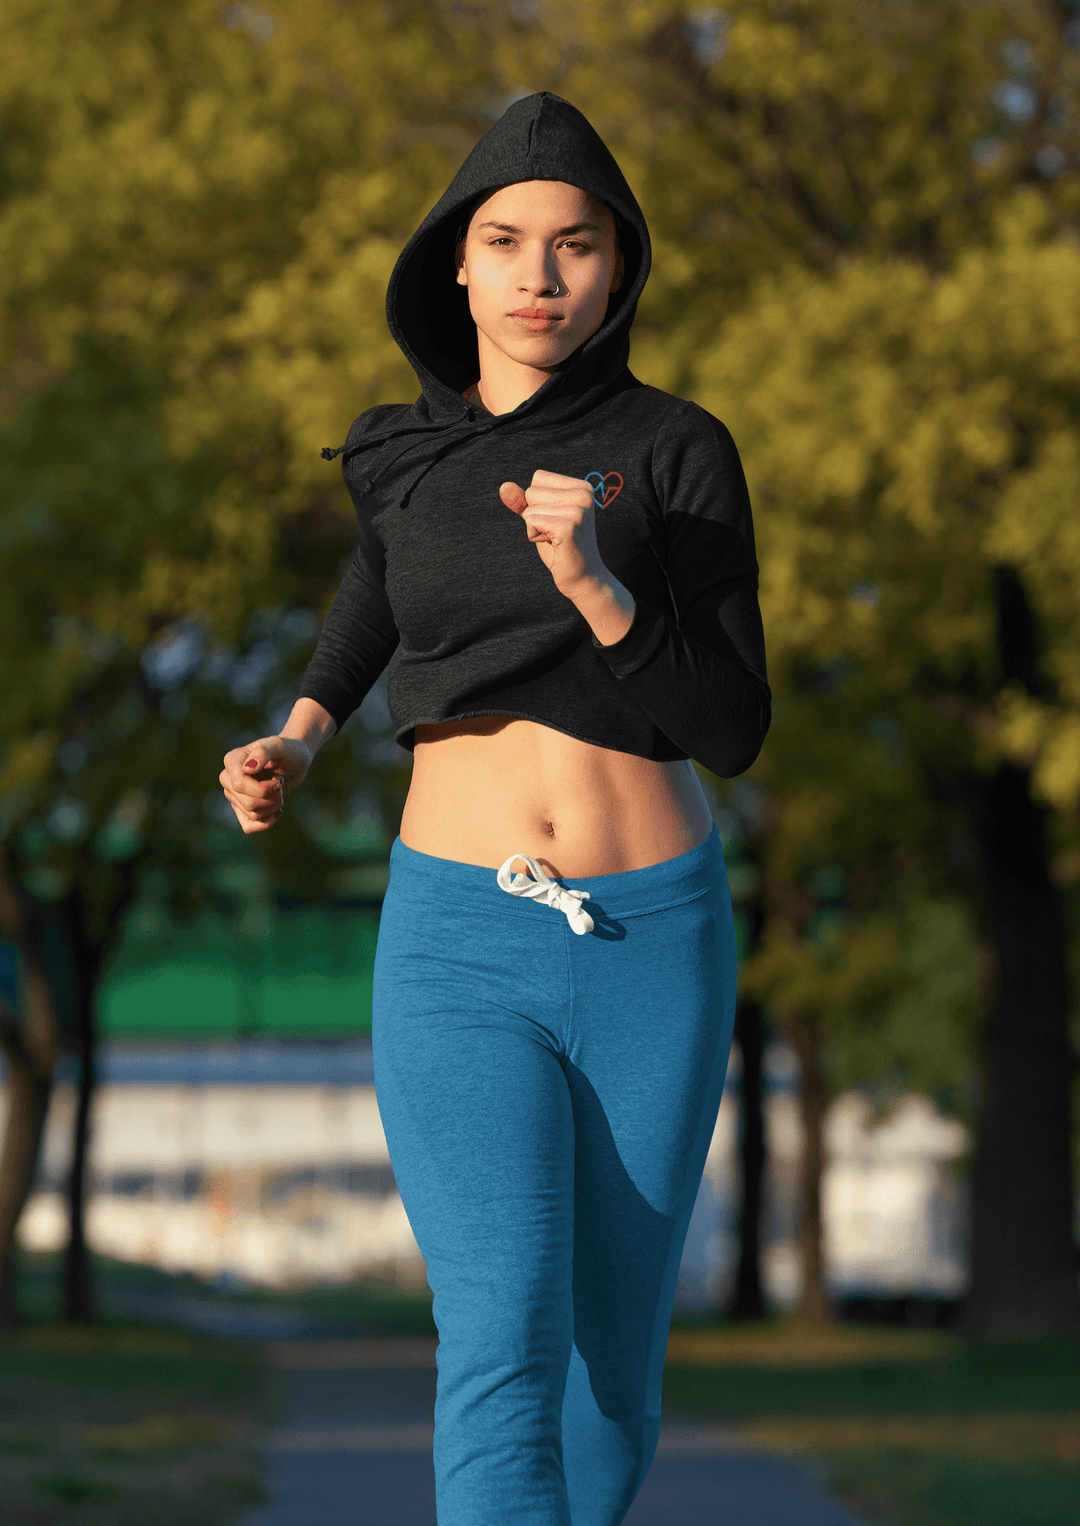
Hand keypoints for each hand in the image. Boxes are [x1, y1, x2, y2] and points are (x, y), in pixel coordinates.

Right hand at [219, 735, 311, 834]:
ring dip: (274, 806)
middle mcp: (228, 778)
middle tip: (281, 783)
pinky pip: (249, 827)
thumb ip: (264, 751)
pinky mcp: (242, 809)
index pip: (239, 785)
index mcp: (232, 760)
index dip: (263, 789)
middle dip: (273, 798)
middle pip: (248, 803)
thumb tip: (247, 768)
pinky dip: (266, 823)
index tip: (278, 779)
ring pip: (252, 815)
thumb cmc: (288, 751)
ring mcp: (233, 795)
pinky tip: (276, 810)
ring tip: (279, 791)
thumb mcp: (279, 746)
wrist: (296, 762)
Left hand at [500, 469, 608, 598]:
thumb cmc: (561, 547)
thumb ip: (522, 501)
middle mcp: (584, 494)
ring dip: (536, 529)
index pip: (539, 478)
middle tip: (556, 533)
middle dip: (535, 516)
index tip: (556, 520)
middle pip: (532, 492)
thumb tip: (504, 486)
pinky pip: (531, 522)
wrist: (583, 577)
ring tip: (556, 540)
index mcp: (582, 487)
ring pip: (530, 510)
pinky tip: (554, 546)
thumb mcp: (540, 518)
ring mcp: (577, 511)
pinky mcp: (568, 527)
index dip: (538, 502)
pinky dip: (535, 536)